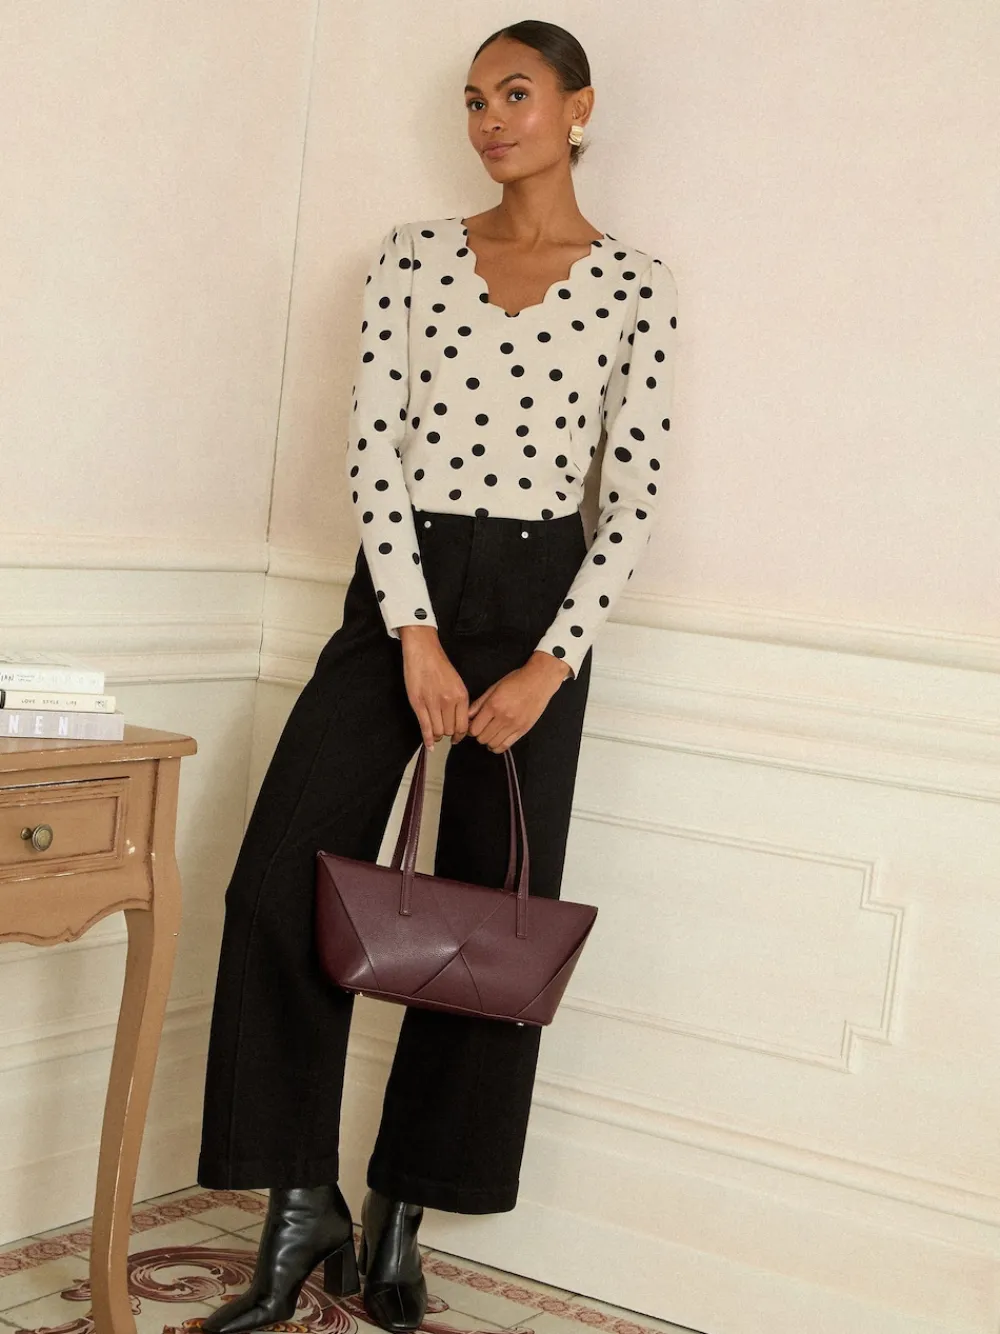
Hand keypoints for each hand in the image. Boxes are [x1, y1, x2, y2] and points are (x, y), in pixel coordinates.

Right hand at [399, 625, 468, 747]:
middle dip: (447, 734)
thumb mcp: (457, 683)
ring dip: (437, 735)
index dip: (460, 735)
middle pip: (450, 730)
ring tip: (435, 734)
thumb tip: (461, 722)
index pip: (464, 725)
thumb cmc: (439, 666)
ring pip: (438, 731)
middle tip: (444, 733)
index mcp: (461, 696)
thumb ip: (460, 702)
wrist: (423, 652)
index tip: (457, 737)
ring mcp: (433, 703)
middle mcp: (449, 701)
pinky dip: (427, 739)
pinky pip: (425, 727)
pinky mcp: (418, 704)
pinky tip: (429, 746)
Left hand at [464, 651, 571, 752]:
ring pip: (493, 744)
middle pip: (482, 738)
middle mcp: (503, 717)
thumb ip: (479, 703)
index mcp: (493, 705)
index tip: (473, 725)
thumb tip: (467, 716)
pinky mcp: (523, 730)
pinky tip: (497, 740)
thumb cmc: (516, 681)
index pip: (474, 728)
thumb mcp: (494, 688)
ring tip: (490, 734)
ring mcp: (514, 725)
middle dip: (478, 735)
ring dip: (488, 741)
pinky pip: (506, 746)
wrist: (539, 681)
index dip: (470, 729)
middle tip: (482, 728)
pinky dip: (498, 746)